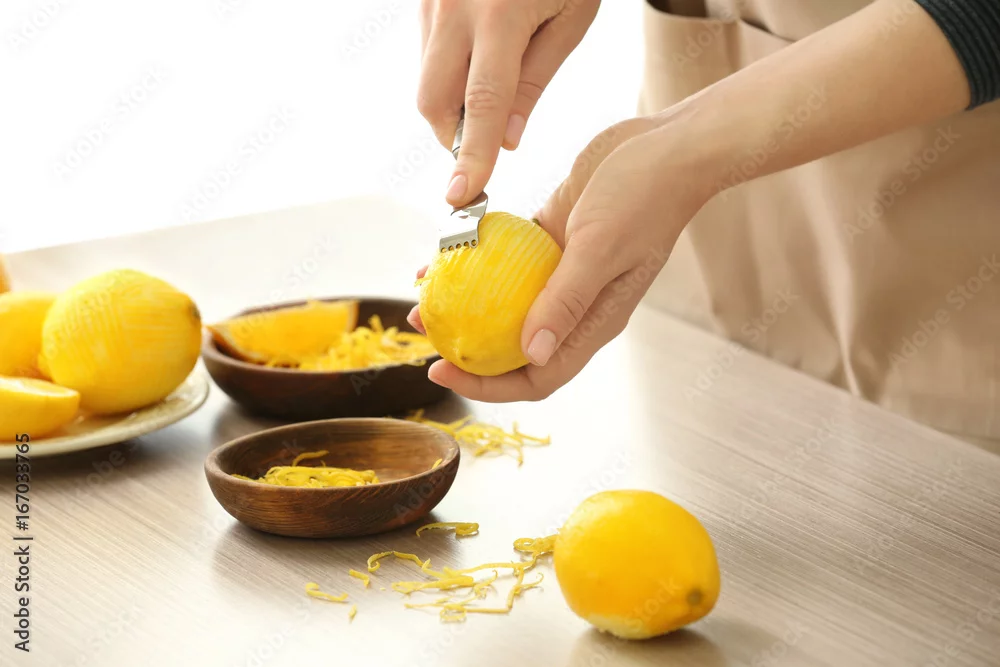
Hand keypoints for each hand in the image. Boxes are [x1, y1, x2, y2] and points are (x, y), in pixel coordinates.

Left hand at [408, 104, 719, 400]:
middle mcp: (576, 304)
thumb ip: (567, 301)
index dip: (488, 384)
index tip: (440, 370)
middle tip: (422, 333)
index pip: (538, 374)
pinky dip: (477, 261)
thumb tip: (530, 354)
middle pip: (514, 346)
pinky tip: (445, 252)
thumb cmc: (644, 197)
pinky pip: (507, 260)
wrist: (669, 147)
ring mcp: (563, 272)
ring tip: (422, 296)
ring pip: (505, 303)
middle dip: (467, 349)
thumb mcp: (600, 248)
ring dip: (465, 304)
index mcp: (594, 321)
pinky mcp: (554, 239)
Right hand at [418, 0, 599, 206]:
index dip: (472, 155)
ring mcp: (431, 1)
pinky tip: (478, 54)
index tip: (461, 195)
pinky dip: (449, 73)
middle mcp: (455, 8)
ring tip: (492, 80)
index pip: (482, 103)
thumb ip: (533, 82)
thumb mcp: (570, 20)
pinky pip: (427, 54)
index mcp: (501, 15)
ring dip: (452, 103)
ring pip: (426, 79)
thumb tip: (505, 141)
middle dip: (453, 135)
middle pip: (434, 100)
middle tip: (484, 140)